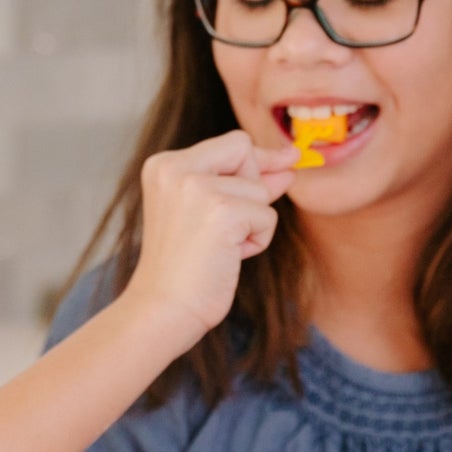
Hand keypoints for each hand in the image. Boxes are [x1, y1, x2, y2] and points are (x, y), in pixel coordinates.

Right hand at [122, 130, 289, 346]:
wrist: (163, 308)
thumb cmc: (184, 267)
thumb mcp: (208, 213)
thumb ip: (242, 182)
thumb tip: (289, 162)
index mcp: (163, 165)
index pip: (230, 143)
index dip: (257, 159)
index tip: (287, 163)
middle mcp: (175, 168)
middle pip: (245, 151)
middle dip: (255, 188)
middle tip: (236, 226)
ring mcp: (197, 187)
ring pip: (259, 190)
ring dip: (252, 223)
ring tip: (220, 248)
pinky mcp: (222, 211)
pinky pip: (266, 216)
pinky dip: (257, 241)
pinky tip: (228, 256)